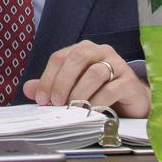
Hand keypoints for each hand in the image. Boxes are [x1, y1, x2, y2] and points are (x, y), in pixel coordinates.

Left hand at [23, 42, 150, 116]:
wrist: (133, 101)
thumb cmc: (101, 91)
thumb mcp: (74, 88)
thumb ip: (52, 86)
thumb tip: (27, 88)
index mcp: (83, 50)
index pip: (60, 56)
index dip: (48, 77)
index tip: (42, 99)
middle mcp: (100, 51)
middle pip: (77, 57)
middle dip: (62, 81)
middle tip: (55, 103)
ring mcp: (117, 64)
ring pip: (95, 72)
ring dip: (80, 92)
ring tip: (72, 109)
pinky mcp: (129, 81)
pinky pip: (111, 89)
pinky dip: (98, 101)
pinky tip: (91, 112)